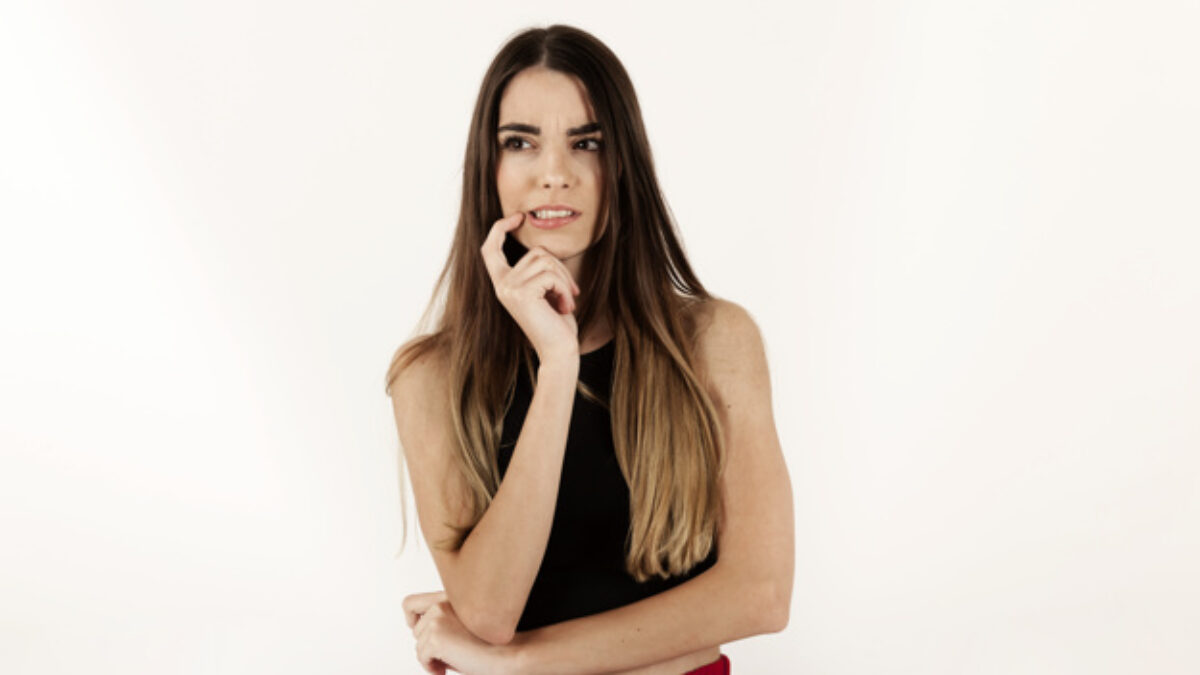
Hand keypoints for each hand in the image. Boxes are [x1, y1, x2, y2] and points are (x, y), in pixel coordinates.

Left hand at [404, 590, 518, 674]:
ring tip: (447, 664)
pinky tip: (445, 670)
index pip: (411, 603)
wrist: (506, 654)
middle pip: (415, 630)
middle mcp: (442, 604)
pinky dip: (431, 668)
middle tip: (443, 658)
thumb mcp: (463, 626)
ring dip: (430, 658)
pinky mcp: (437, 636)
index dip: (411, 619)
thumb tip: (417, 631)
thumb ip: (443, 622)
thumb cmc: (490, 644)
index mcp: (450, 597)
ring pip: (418, 645)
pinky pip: (422, 657)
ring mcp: (438, 619)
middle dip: (427, 647)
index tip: (421, 632)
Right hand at [480, 212, 580, 362]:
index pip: (490, 249)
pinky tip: (565, 307)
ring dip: (564, 280)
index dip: (500, 228)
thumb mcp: (544, 291)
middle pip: (535, 252)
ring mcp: (508, 288)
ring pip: (545, 261)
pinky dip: (564, 289)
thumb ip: (537, 270)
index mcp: (502, 284)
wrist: (559, 351)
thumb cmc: (556, 323)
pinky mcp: (521, 293)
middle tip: (570, 293)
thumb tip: (542, 248)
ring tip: (566, 302)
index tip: (518, 217)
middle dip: (560, 268)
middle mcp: (501, 285)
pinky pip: (551, 275)